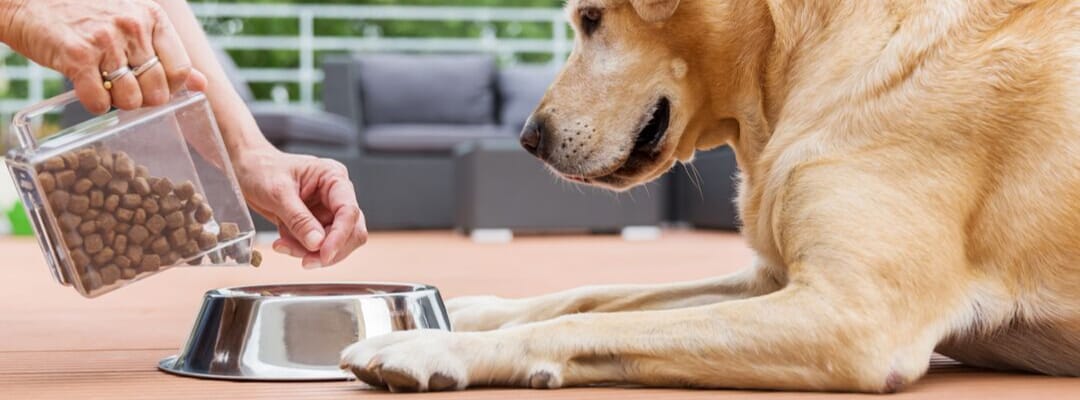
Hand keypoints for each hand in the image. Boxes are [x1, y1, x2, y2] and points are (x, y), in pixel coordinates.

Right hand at [0, 0, 205, 113]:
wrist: (28, 1)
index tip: (153, 87)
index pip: (180, 69)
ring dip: (118, 103)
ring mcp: (105, 41)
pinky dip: (94, 105)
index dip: (169, 88)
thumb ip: (166, 53)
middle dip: (143, 99)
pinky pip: (99, 102)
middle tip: (124, 89)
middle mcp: (132, 26)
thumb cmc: (83, 15)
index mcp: (152, 17)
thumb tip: (202, 84)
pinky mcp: (77, 57)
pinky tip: (86, 89)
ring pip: (131, 99)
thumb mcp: (132, 24)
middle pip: (158, 89)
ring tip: (104, 85)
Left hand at [234, 147, 367, 268]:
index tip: (324, 255)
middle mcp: (336, 195)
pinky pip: (317, 246)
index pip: (349, 211)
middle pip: (351, 231)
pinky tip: (283, 242)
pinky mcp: (316, 224)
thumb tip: (317, 243)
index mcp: (333, 177)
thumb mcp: (278, 193)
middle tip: (305, 260)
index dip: (340, 236)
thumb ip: (299, 219)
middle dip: (328, 249)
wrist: (246, 170)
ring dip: (310, 252)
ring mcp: (327, 211)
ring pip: (335, 243)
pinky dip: (301, 250)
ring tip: (283, 245)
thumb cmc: (262, 169)